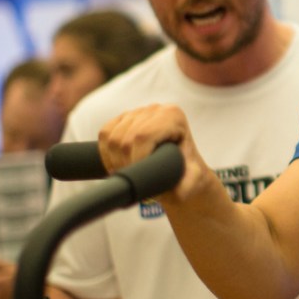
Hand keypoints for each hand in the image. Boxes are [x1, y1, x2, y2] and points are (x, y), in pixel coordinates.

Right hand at [98, 104, 213, 203]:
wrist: (181, 171)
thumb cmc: (188, 174)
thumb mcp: (194, 182)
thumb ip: (189, 185)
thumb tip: (177, 189)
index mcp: (173, 116)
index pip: (143, 136)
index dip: (135, 159)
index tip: (138, 176)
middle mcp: (155, 110)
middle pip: (125, 137)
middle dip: (124, 162)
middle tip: (131, 179)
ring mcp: (137, 112)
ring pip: (111, 136)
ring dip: (114, 160)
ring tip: (126, 173)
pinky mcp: (123, 119)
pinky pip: (104, 133)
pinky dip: (105, 153)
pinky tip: (117, 165)